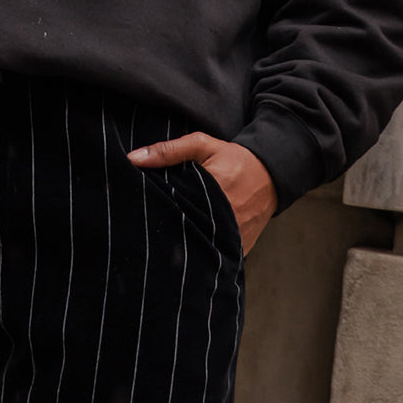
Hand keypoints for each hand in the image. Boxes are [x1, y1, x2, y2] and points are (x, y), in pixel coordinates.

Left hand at [128, 133, 277, 253]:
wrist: (270, 176)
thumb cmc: (232, 158)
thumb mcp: (202, 145)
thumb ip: (168, 150)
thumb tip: (132, 159)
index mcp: (213, 191)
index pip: (175, 209)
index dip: (158, 212)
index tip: (141, 213)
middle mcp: (225, 219)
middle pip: (185, 233)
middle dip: (167, 232)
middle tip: (148, 232)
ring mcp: (234, 238)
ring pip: (200, 249)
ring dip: (184, 245)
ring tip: (163, 247)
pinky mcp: (240, 250)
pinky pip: (216, 256)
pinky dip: (203, 253)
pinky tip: (188, 251)